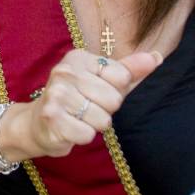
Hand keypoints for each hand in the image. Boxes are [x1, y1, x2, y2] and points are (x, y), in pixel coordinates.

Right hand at [6, 49, 161, 158]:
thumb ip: (129, 69)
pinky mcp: (52, 118)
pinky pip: (88, 134)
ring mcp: (56, 94)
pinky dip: (82, 136)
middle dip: (105, 110)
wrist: (38, 123)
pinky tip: (69, 129)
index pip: (122, 77)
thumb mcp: (102, 80)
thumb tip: (157, 57)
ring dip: (93, 125)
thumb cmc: (76, 100)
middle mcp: (65, 71)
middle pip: (114, 100)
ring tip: (78, 118)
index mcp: (78, 58)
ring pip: (103, 120)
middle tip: (86, 108)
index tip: (97, 91)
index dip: (116, 91)